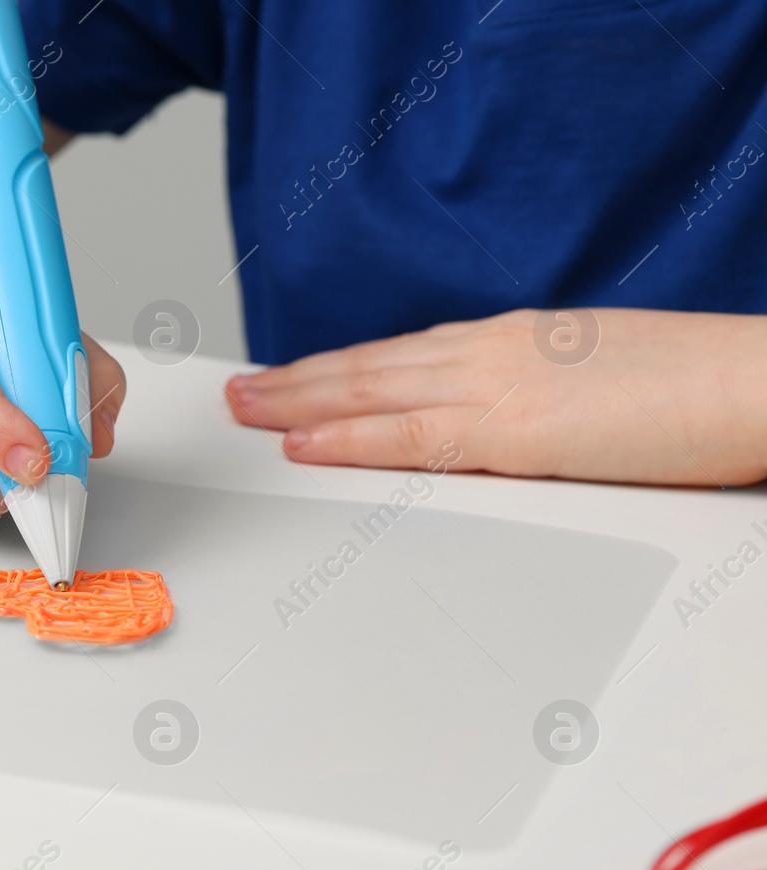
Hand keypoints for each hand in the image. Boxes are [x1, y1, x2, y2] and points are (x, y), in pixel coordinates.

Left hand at [225, 308, 766, 486]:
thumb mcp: (593, 381)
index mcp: (515, 342)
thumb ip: (535, 396)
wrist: (761, 382)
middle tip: (238, 394)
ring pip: (372, 391)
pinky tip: (302, 444)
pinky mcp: (517, 431)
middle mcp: (495, 353)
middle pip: (371, 367)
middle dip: (296, 382)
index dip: (338, 369)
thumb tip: (500, 421)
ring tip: (244, 412)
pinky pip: (411, 437)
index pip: (403, 356)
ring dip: (298, 402)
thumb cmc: (694, 387)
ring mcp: (500, 387)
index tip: (292, 380)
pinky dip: (348, 438)